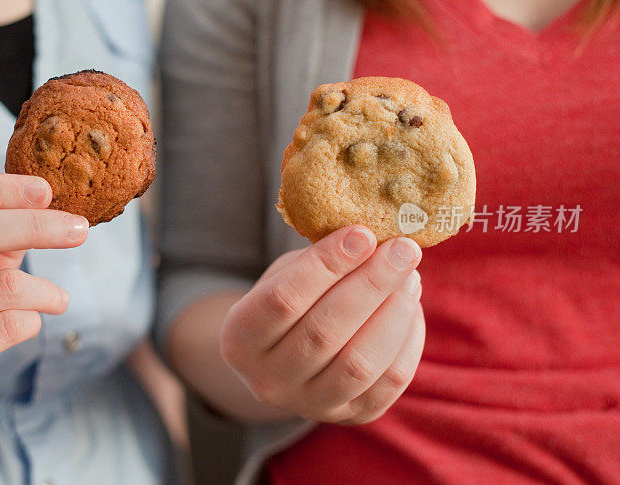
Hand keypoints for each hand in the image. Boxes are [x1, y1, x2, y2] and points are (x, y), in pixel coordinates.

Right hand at [0, 163, 87, 431]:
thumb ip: (0, 230)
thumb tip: (49, 200)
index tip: (44, 191)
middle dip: (35, 226)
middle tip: (79, 230)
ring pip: (3, 288)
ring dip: (46, 291)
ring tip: (58, 299)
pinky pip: (9, 327)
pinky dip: (34, 320)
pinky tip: (28, 323)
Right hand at [220, 226, 423, 424]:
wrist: (288, 361)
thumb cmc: (290, 302)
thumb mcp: (285, 276)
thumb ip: (318, 261)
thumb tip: (374, 238)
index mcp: (240, 339)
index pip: (283, 299)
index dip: (326, 265)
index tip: (363, 233)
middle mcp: (268, 381)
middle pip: (324, 331)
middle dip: (371, 283)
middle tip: (403, 248)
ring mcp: (309, 405)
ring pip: (359, 363)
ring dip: (394, 313)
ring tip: (410, 277)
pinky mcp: (350, 417)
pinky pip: (389, 382)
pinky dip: (408, 340)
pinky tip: (410, 307)